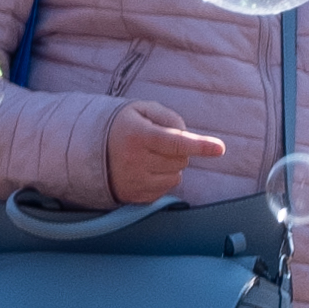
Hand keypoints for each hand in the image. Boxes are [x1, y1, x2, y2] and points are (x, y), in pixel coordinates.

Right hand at [107, 101, 225, 204]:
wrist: (88, 149)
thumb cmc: (122, 125)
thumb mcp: (141, 110)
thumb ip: (168, 117)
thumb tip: (187, 136)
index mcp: (138, 135)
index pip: (175, 142)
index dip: (199, 145)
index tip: (219, 148)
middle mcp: (135, 161)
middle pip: (181, 160)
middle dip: (177, 151)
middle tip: (158, 143)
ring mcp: (135, 182)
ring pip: (176, 176)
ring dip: (170, 166)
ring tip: (149, 157)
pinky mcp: (135, 197)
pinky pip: (165, 190)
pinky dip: (162, 179)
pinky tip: (145, 170)